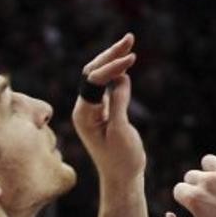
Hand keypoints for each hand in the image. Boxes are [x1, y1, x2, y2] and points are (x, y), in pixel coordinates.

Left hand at [71, 33, 144, 187]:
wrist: (123, 178)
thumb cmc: (121, 160)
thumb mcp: (120, 132)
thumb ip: (118, 104)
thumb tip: (122, 78)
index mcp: (84, 114)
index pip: (93, 81)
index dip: (111, 68)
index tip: (131, 60)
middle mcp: (84, 108)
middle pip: (93, 72)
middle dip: (111, 54)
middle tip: (130, 38)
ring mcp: (92, 108)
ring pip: (99, 75)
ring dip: (114, 58)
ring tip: (130, 42)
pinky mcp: (103, 109)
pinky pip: (107, 84)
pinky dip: (117, 71)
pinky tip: (127, 61)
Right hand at [162, 150, 215, 216]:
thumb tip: (169, 214)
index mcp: (195, 198)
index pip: (179, 189)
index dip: (187, 201)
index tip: (200, 210)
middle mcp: (210, 181)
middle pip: (192, 175)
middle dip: (198, 187)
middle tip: (213, 202)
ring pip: (209, 162)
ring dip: (212, 173)